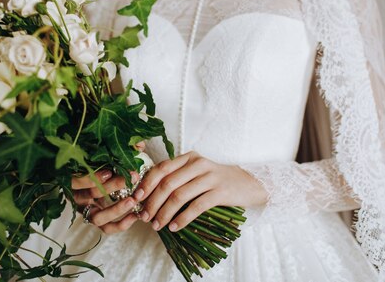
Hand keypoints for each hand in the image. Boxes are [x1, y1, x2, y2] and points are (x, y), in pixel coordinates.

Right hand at [70, 141, 145, 233]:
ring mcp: (87, 210)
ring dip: (116, 209)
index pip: (76, 181)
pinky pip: (107, 228)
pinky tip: (135, 215)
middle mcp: (77, 196)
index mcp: (72, 178)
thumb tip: (138, 144)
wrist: (101, 178)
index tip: (109, 172)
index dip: (91, 178)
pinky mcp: (97, 220)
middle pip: (92, 194)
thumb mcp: (104, 153)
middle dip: (113, 186)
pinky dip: (121, 224)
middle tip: (132, 177)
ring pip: (97, 217)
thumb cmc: (99, 162)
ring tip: (133, 200)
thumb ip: (119, 148)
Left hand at [132, 151, 266, 231]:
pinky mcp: (220, 192)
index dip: (146, 184)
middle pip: (168, 183)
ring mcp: (210, 177)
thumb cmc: (216, 181)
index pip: (162, 168)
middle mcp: (198, 164)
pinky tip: (175, 227)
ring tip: (157, 225)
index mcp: (189, 157)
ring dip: (165, 213)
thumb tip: (148, 197)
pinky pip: (196, 206)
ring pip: (180, 195)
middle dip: (153, 202)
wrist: (248, 184)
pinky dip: (183, 218)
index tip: (136, 199)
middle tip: (145, 217)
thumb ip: (177, 178)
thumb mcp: (196, 173)